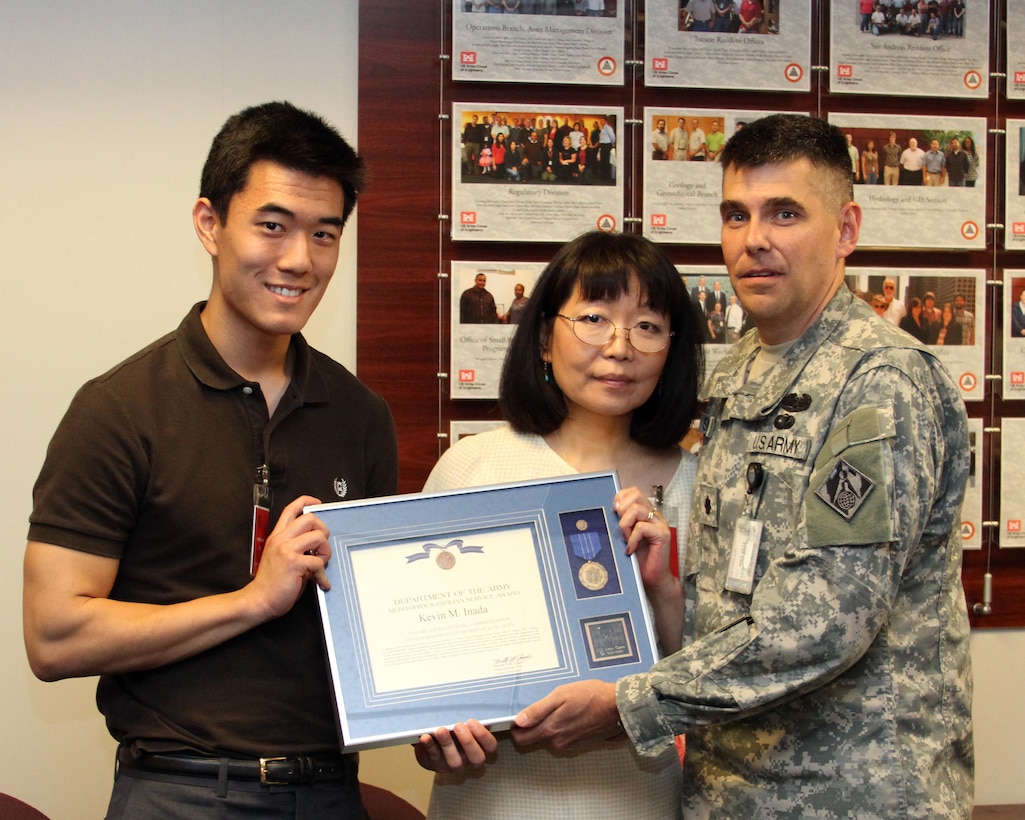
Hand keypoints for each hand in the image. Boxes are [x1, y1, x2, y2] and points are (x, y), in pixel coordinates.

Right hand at [247, 495, 331, 619]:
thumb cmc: (271, 583)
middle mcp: (281, 540)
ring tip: (320, 564)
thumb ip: (297, 547)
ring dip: (325, 551)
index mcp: (277, 537)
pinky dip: (323, 574)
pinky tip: (320, 581)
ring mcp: (286, 550)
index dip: (306, 502)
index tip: (317, 504)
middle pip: (309, 518)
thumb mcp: (281, 558)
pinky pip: (318, 561)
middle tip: (321, 547)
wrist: (258, 601)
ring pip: (318, 537)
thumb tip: (317, 545)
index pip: (291, 509)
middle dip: (323, 531)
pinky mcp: (294, 563)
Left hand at [414, 720, 497, 772]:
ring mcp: (452, 765)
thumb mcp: (463, 722)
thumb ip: (469, 716)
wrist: (432, 738)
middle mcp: (469, 759)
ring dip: (447, 744)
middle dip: (468, 741)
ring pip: (454, 761)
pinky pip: (433, 758)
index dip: (483, 736)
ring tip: (440, 730)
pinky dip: (429, 747)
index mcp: (480, 747)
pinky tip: (425, 737)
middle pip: (476, 758)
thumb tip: (473, 701)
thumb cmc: (453, 728)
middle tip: (458, 725)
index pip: (490, 746)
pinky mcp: (435, 765)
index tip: (471, 721)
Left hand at [510, 681, 619, 750]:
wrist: (616, 706)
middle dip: (527, 728)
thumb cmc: (590, 696)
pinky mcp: (578, 742)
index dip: (516, 728)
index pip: (521, 739)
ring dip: (546, 725)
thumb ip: (538, 710)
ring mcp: (568, 743)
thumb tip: (519, 721)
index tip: (516, 717)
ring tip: (555, 708)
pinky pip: (560, 737)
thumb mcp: (560, 695)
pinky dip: (559, 727)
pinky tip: (567, 714)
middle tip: (532, 710)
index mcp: (550, 730)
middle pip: (532, 740)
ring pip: (547, 737)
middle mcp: (557, 741)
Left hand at [614, 486, 683, 652]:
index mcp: (646, 513)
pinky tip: (630, 549)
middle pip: (636, 495)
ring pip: (637, 509)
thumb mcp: (624, 538)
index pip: (633, 492)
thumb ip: (619, 524)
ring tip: (625, 540)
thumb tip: (602, 512)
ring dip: (625, 525)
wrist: (653, 581)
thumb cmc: (638, 561)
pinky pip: (642, 527)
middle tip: (620, 528)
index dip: (620, 497)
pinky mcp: (663, 535)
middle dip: (622, 509)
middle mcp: (654, 516)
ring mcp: (660, 524)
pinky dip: (632, 538)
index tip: (613, 511)